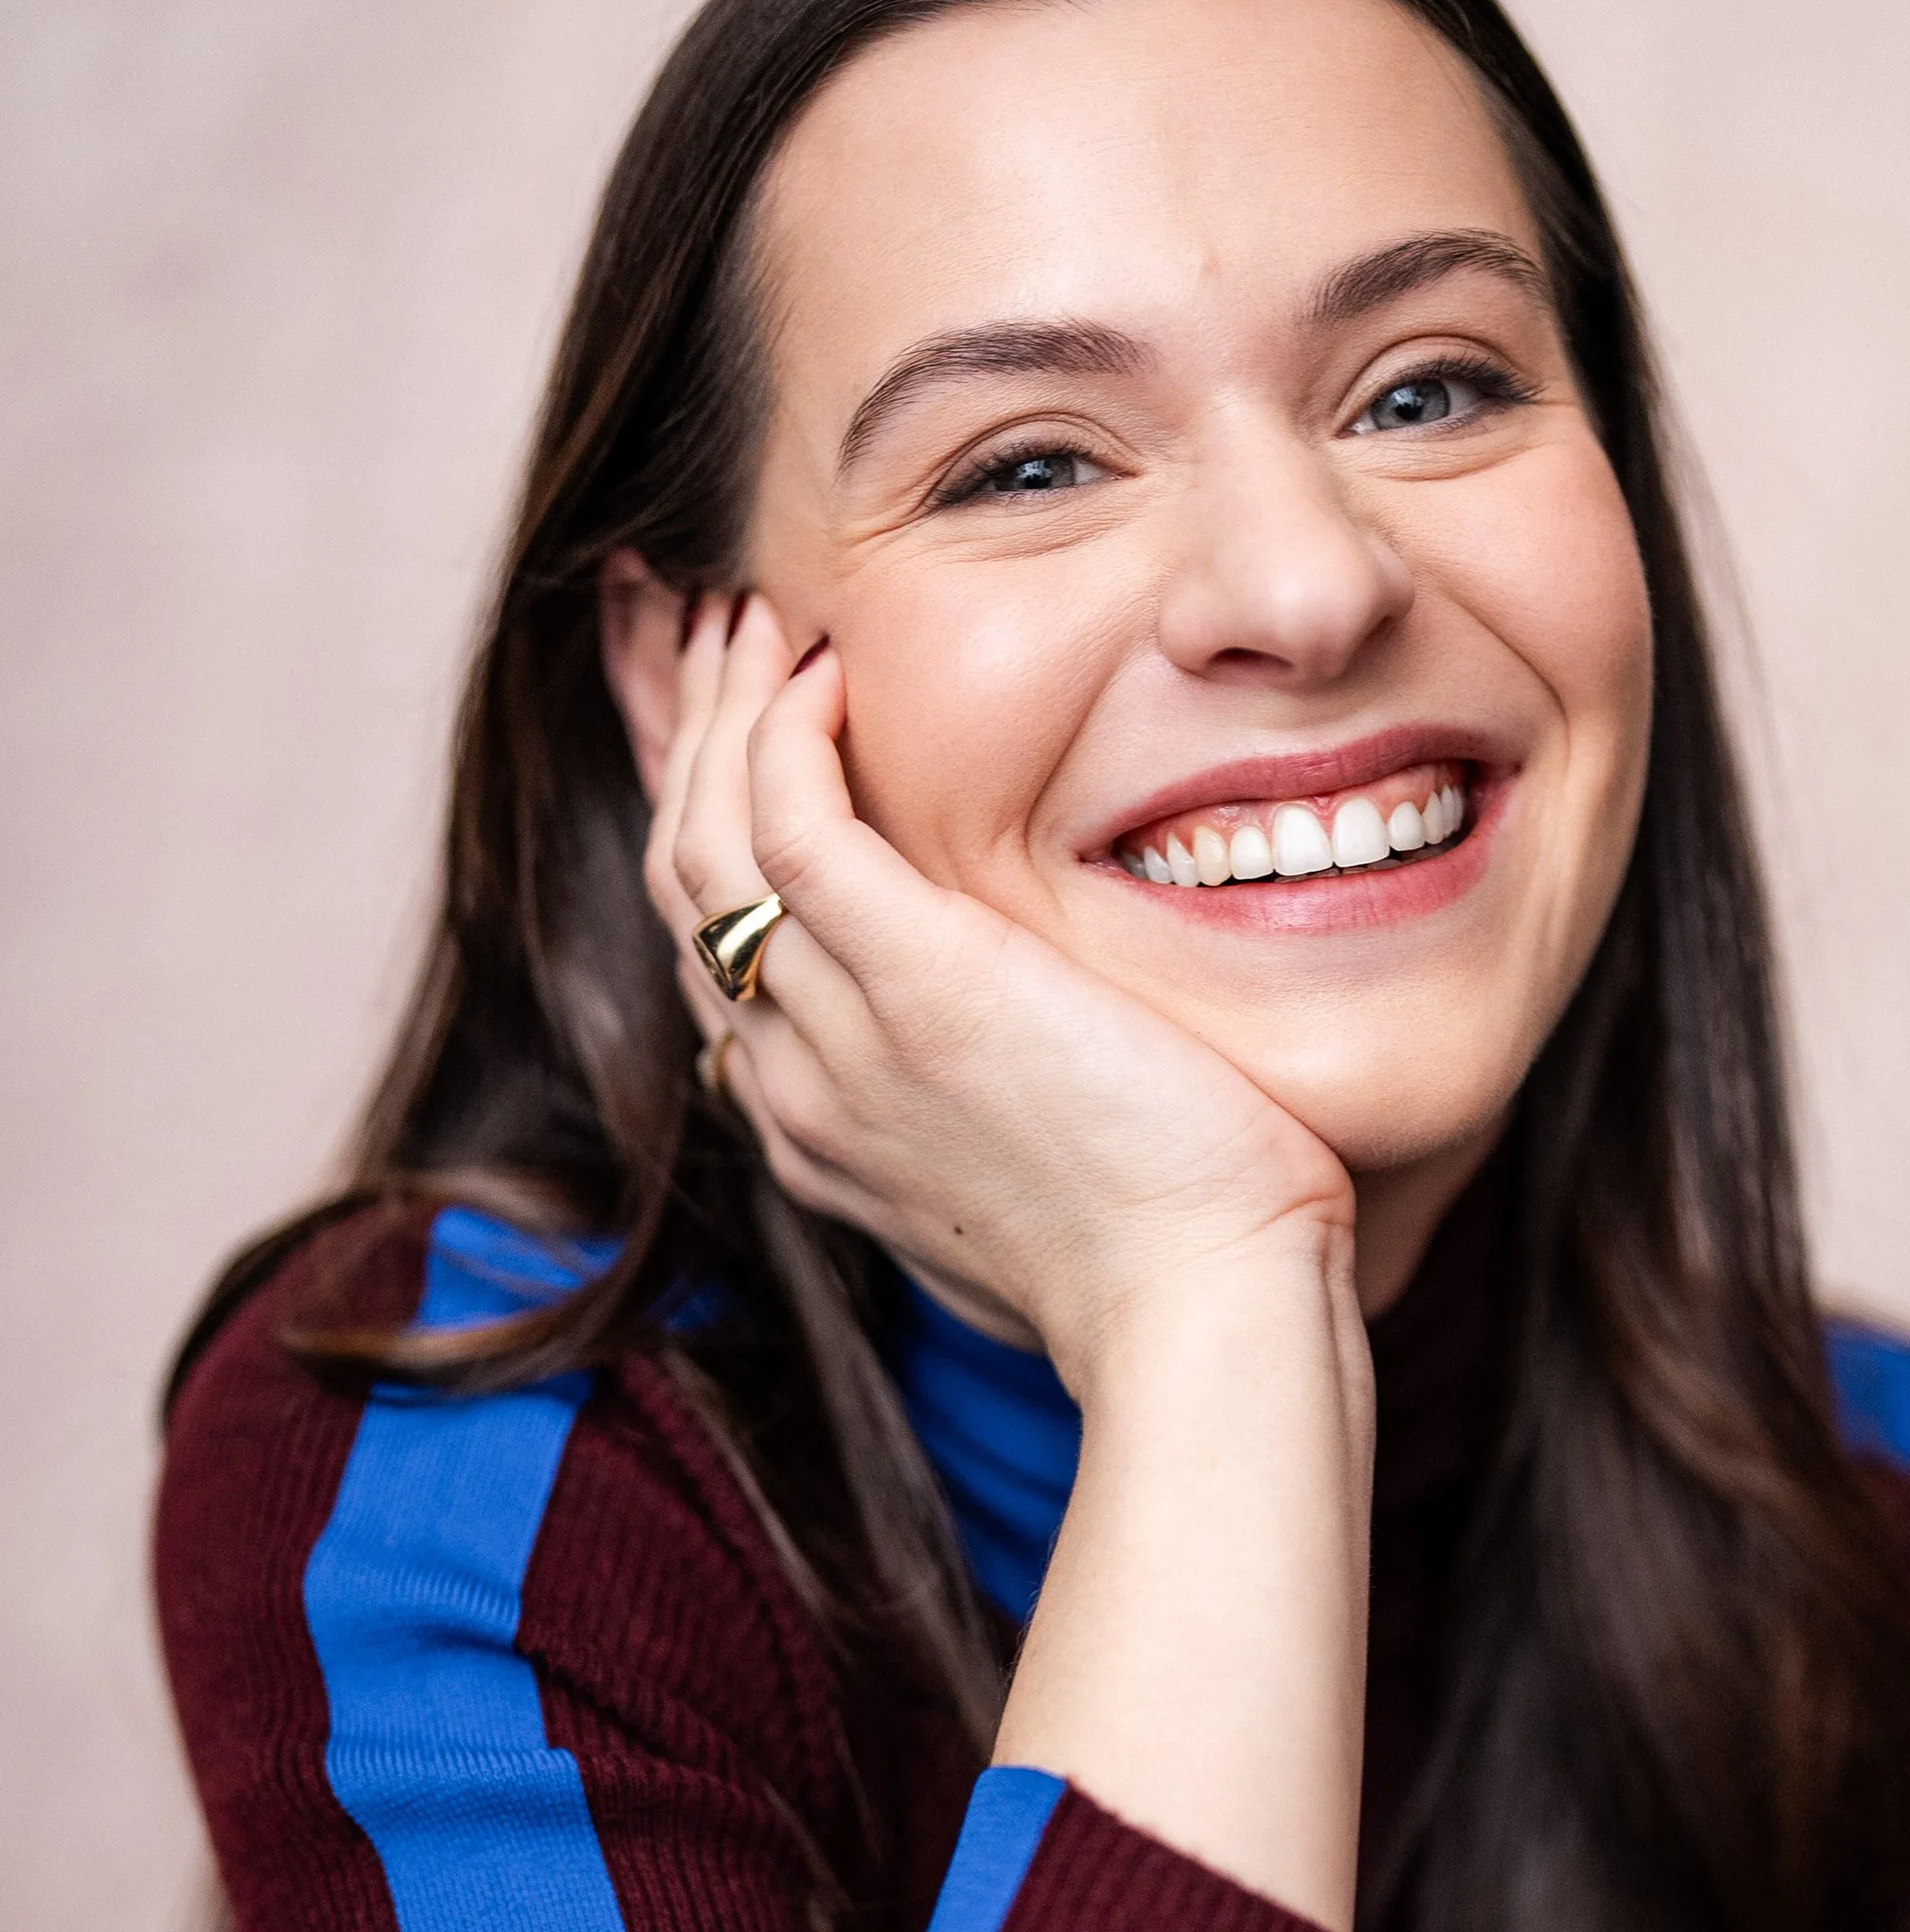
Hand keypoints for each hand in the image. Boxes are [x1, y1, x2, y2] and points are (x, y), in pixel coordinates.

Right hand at [649, 594, 1352, 1386]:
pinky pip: (790, 825)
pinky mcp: (921, 984)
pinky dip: (784, 732)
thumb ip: (1001, 1114)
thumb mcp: (1047, 1185)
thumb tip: (1042, 1070)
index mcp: (823, 1131)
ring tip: (757, 621)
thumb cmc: (1173, 1260)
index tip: (731, 732)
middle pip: (682, 889)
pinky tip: (824, 665)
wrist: (1205, 1310)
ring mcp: (845, 1037)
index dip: (705, 829)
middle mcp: (801, 1085)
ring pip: (705, 845)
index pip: (715, 956)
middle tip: (722, 636)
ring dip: (717, 713)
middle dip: (685, 743)